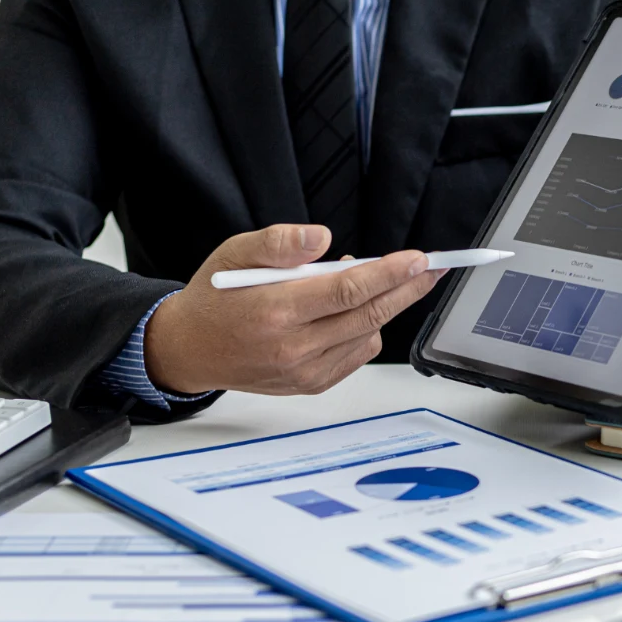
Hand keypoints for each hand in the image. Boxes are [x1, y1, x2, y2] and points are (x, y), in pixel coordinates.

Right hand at [144, 225, 444, 394]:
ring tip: (376, 282)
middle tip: (431, 270)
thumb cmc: (214, 298)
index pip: (348, 291)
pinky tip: (354, 312)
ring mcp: (304, 371)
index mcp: (275, 311)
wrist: (189, 350)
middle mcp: (293, 348)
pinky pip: (355, 355)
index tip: (418, 260)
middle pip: (368, 316)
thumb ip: (279, 243)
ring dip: (383, 308)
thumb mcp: (235, 253)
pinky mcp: (310, 384)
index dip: (389, 274)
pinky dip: (365, 330)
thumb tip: (322, 237)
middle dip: (406, 290)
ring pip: (366, 336)